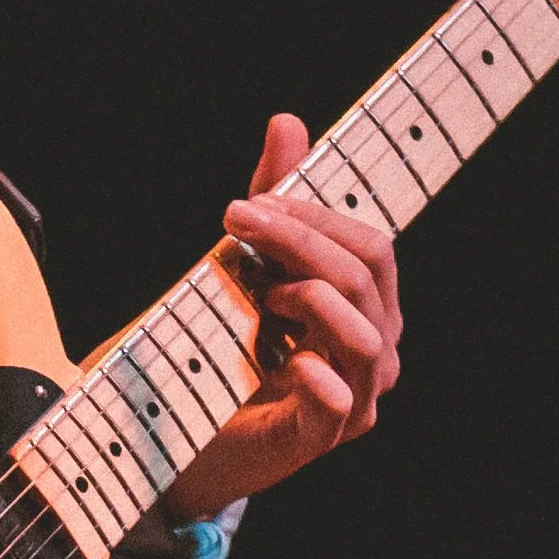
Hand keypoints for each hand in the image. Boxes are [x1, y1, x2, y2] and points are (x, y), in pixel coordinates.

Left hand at [161, 112, 403, 518]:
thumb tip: (288, 121)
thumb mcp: (246, 260)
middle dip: (302, 239)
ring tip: (260, 294)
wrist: (181, 425)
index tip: (250, 203)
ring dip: (307, 297)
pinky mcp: (322, 437)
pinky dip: (317, 375)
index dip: (315, 217)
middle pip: (368, 276)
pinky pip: (340, 401)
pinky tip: (284, 358)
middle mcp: (377, 348)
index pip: (371, 246)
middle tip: (236, 220)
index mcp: (369, 304)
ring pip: (364, 334)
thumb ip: (271, 199)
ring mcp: (357, 396)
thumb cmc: (225, 340)